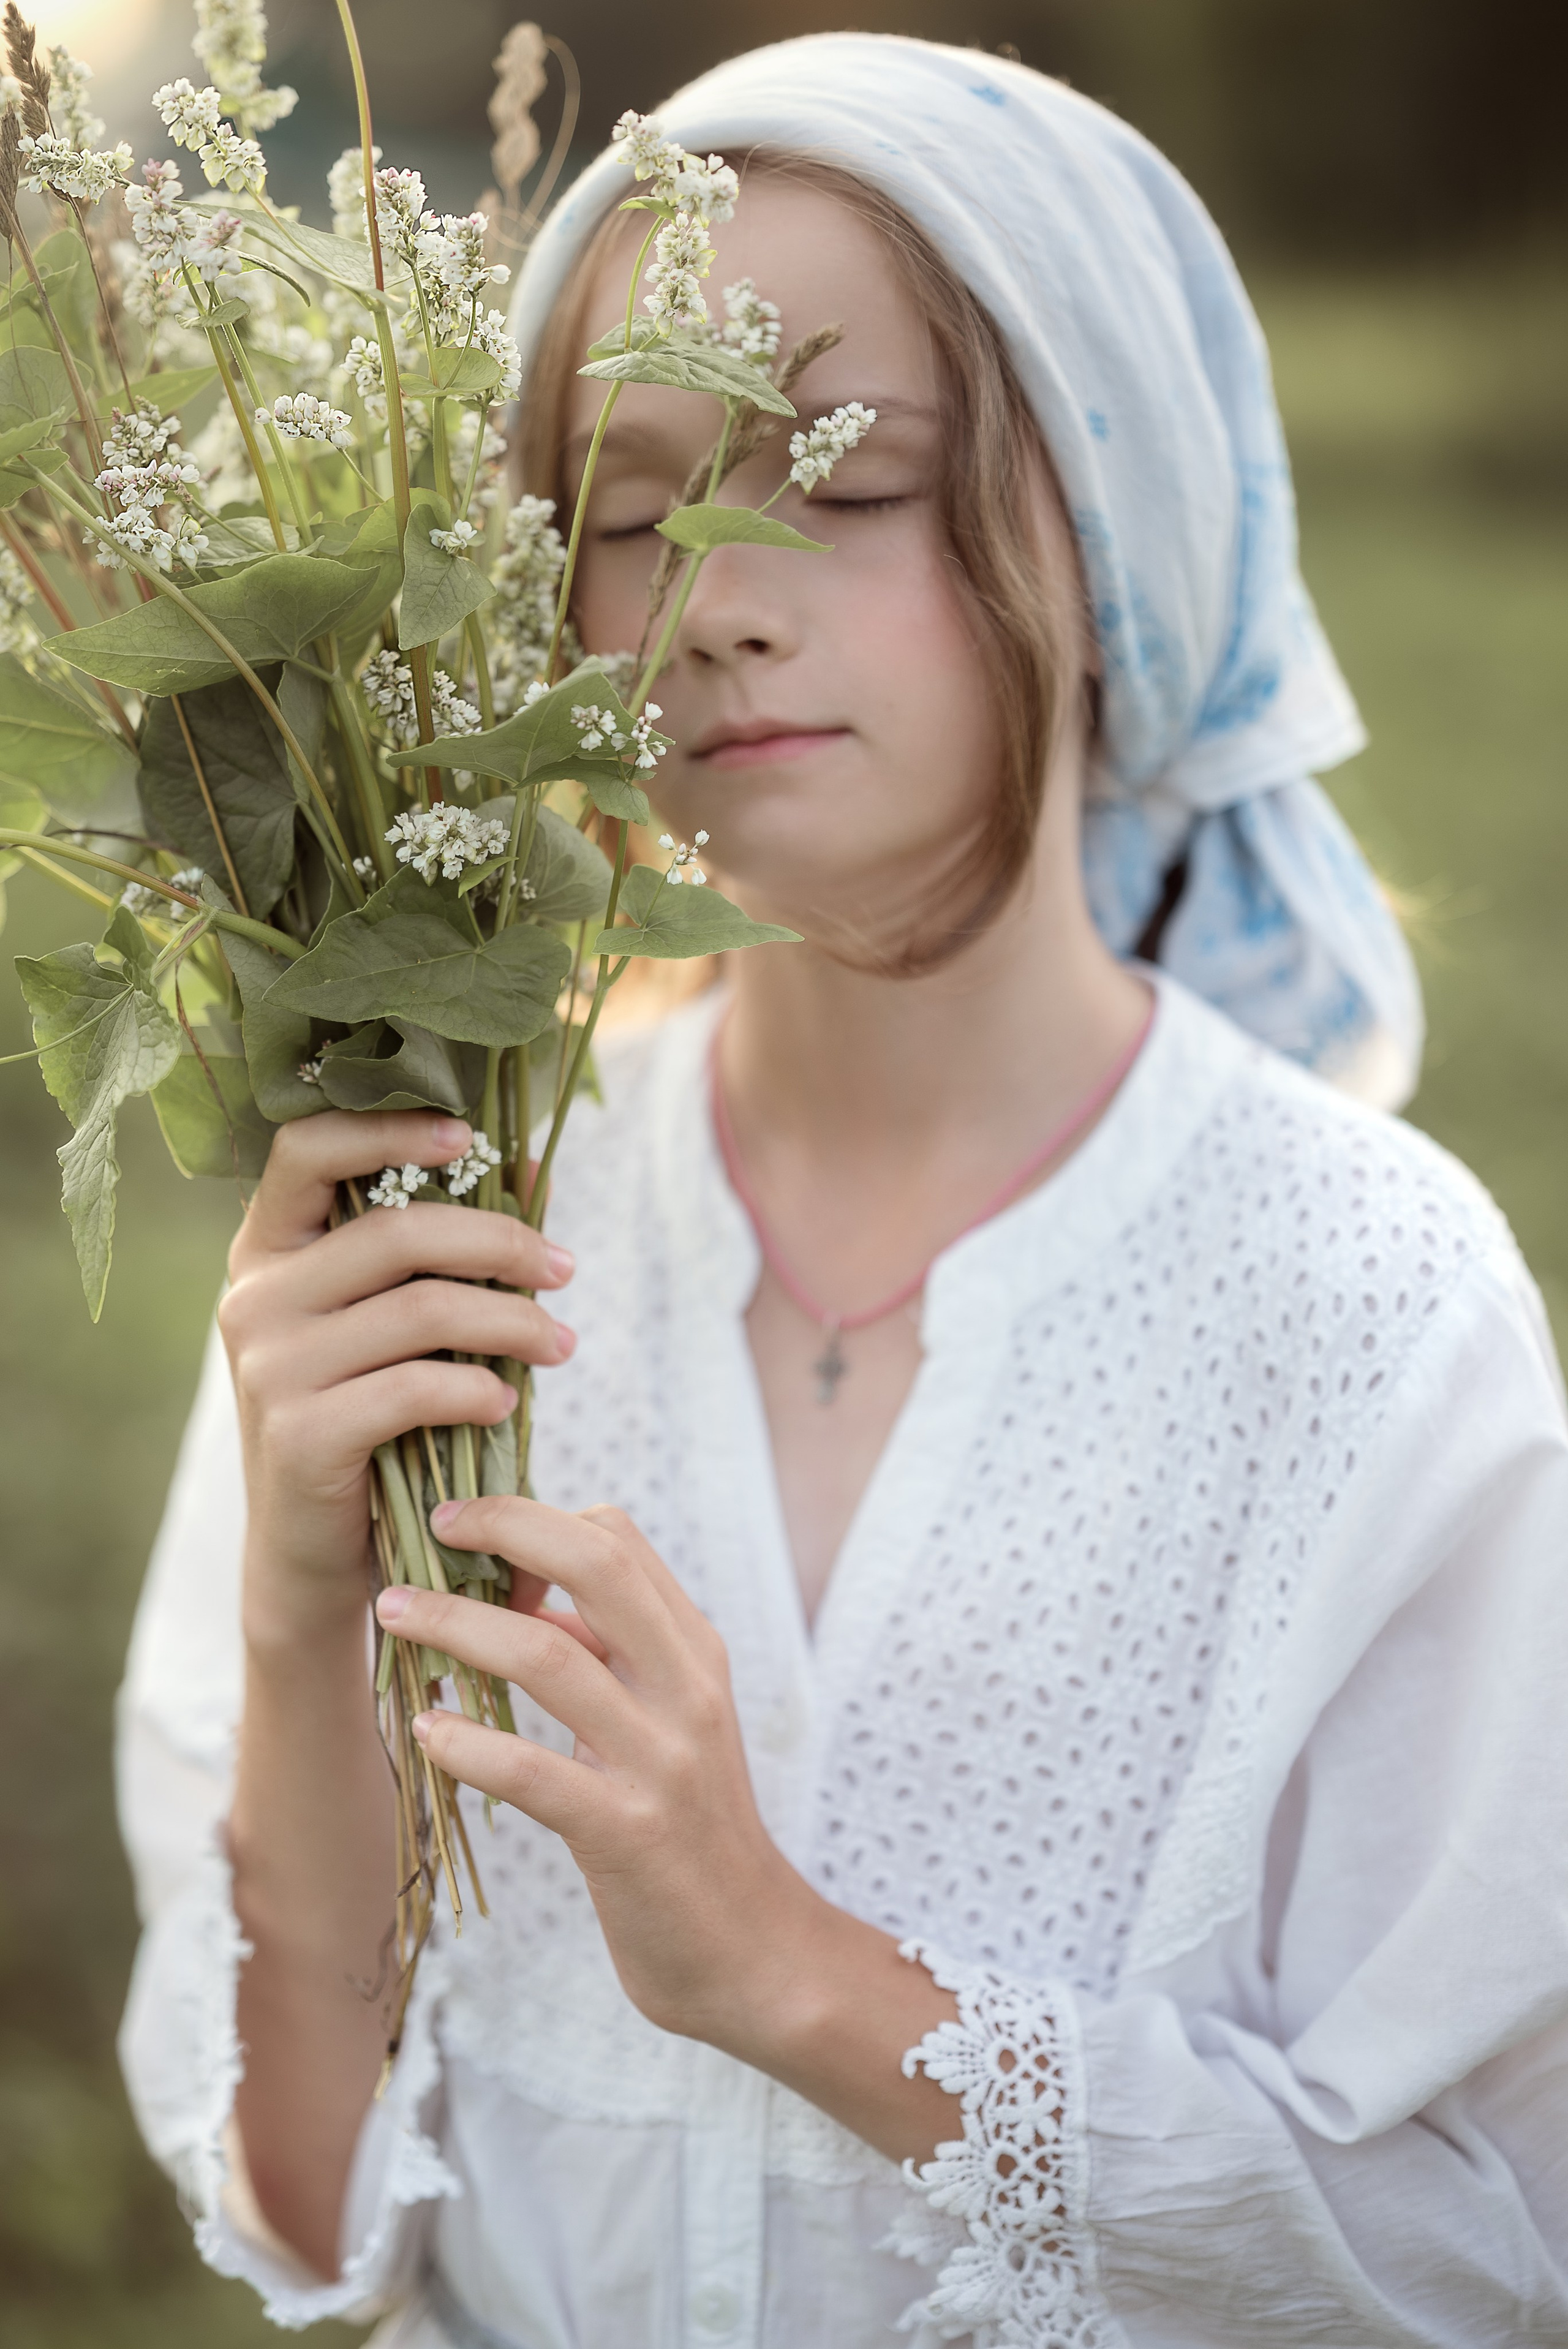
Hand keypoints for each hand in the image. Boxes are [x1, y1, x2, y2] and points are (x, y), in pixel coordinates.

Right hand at [219, 1111, 575, 1638]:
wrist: (312, 1549)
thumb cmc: (366, 1415)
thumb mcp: (392, 1321)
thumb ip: (444, 1243)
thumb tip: (532, 1161)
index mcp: (268, 1248)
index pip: (307, 1148)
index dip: (387, 1128)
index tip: (468, 1135)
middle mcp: (254, 1296)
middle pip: (397, 1231)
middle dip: (500, 1243)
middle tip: (565, 1270)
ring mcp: (270, 1365)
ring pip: (421, 1310)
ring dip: (512, 1322)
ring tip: (561, 1344)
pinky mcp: (299, 1434)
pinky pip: (414, 1389)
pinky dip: (478, 1389)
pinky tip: (507, 1401)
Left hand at [374, 1497, 824, 2052]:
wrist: (751, 1950)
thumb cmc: (689, 1829)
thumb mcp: (664, 1722)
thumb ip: (606, 1658)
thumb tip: (527, 1599)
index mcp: (694, 1652)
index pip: (619, 1540)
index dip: (538, 1516)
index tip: (470, 1524)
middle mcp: (687, 1690)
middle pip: (596, 1565)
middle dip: (505, 1528)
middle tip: (432, 1525)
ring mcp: (661, 1760)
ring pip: (548, 1658)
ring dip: (458, 1627)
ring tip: (395, 1614)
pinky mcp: (627, 1835)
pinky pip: (533, 1773)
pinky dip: (469, 1746)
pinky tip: (426, 1732)